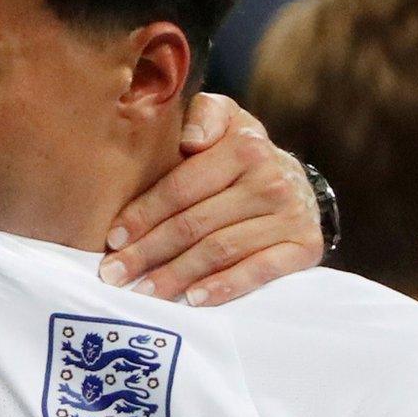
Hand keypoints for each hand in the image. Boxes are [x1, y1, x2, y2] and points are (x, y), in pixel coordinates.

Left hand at [99, 93, 321, 305]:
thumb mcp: (224, 119)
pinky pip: (260, 271)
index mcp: (245, 146)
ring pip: (220, 250)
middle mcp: (271, 180)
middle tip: (114, 274)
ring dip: (177, 275)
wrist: (296, 183)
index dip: (144, 214)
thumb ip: (204, 116)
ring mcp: (291, 215)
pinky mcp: (305, 247)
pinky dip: (224, 287)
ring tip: (143, 293)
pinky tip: (193, 300)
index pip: (181, 187)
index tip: (112, 239)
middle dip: (149, 252)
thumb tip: (191, 140)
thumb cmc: (238, 155)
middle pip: (195, 223)